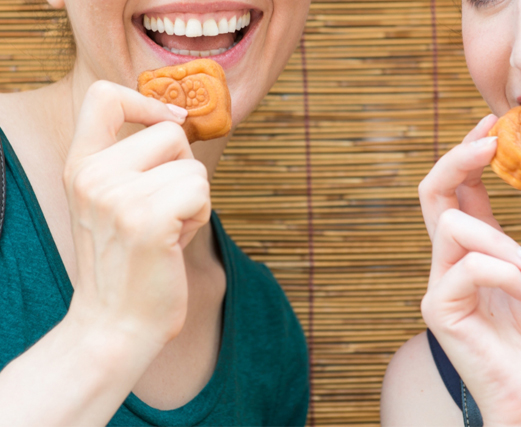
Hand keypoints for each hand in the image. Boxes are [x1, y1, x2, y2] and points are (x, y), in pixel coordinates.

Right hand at [63, 81, 211, 347]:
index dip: (146, 102)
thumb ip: (135, 162)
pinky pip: (200, 192)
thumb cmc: (129, 263)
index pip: (104, 96)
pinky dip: (199, 216)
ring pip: (193, 168)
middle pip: (170, 133)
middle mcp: (93, 175)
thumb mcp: (114, 202)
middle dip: (184, 168)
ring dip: (194, 199)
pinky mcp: (147, 220)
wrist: (115, 325)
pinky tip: (176, 241)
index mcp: (80, 166)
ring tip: (168, 231)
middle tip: (167, 209)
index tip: (169, 122)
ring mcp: (118, 196)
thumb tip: (178, 121)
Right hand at [419, 115, 520, 425]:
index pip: (459, 188)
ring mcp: (440, 282)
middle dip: (458, 159)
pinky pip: (466, 267)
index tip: (496, 122)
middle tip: (491, 140)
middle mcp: (451, 258)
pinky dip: (505, 274)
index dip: (470, 151)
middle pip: (432, 192)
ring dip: (501, 240)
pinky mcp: (438, 307)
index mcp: (476, 246)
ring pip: (452, 225)